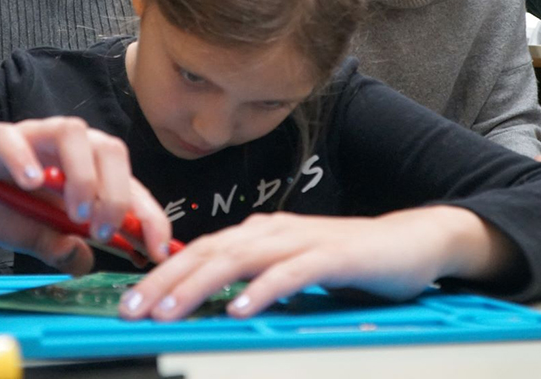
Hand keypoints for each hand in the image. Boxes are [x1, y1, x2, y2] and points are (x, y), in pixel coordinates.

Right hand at [0, 118, 172, 271]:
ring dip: (82, 175)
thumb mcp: (36, 236)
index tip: (158, 249)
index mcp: (85, 166)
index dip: (149, 215)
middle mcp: (66, 145)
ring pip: (72, 133)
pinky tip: (32, 184)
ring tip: (76, 214)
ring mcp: (31, 135)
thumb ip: (62, 246)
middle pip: (110, 149)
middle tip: (105, 230)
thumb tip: (88, 262)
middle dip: (118, 192)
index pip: (130, 184)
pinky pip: (13, 138)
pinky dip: (26, 158)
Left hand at [118, 206, 513, 320]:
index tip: (130, 302)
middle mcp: (274, 231)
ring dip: (199, 285)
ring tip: (169, 310)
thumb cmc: (349, 258)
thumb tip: (211, 297)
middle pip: (209, 253)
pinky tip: (239, 307)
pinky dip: (261, 289)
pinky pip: (290, 273)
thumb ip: (254, 274)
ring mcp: (302, 240)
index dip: (161, 275)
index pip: (200, 252)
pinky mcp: (332, 256)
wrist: (409, 242)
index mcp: (260, 233)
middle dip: (165, 281)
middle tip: (132, 309)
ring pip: (239, 259)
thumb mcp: (291, 266)